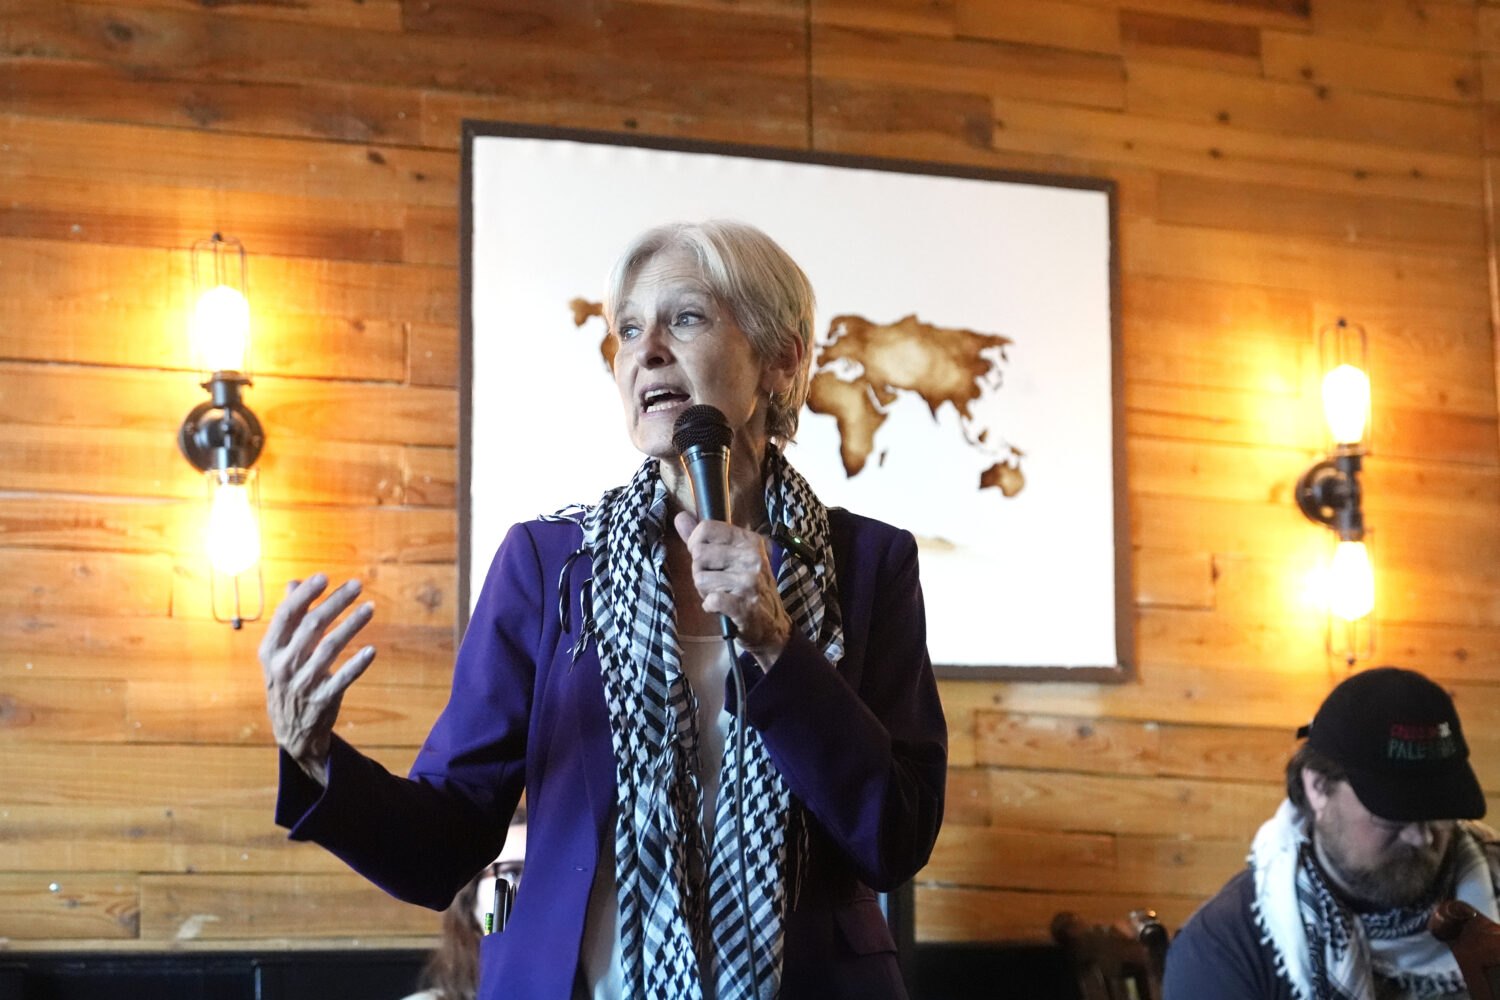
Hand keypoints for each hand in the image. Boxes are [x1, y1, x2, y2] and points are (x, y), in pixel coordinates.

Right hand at [258, 573, 376, 785]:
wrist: (290, 731)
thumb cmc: (287, 680)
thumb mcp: (279, 652)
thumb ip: (288, 618)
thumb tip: (294, 582)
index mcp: (270, 650)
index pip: (286, 615)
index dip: (305, 594)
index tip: (325, 576)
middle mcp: (283, 665)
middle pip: (311, 626)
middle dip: (336, 602)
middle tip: (358, 584)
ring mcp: (302, 684)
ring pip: (329, 648)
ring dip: (352, 625)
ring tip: (370, 608)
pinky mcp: (322, 700)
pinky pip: (342, 680)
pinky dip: (357, 665)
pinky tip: (372, 650)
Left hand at [674, 511, 791, 666]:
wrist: (772, 625)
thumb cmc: (749, 588)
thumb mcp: (732, 557)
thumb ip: (704, 538)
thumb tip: (680, 517)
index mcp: (748, 540)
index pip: (706, 528)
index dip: (696, 544)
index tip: (707, 560)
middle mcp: (751, 557)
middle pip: (699, 555)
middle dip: (700, 572)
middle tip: (717, 582)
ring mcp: (749, 581)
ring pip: (700, 579)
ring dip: (705, 591)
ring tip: (722, 594)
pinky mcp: (745, 605)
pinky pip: (711, 600)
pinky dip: (710, 606)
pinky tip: (721, 607)